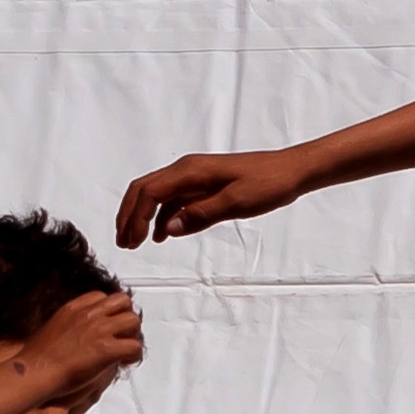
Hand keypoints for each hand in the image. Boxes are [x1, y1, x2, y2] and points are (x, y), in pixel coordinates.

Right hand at [25, 289, 148, 395]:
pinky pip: (135, 346)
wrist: (35, 372)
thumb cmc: (37, 359)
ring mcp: (99, 330)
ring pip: (133, 320)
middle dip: (126, 317)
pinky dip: (134, 355)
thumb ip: (68, 324)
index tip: (108, 323)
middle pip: (122, 301)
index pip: (101, 296)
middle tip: (123, 335)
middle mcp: (88, 315)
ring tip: (125, 350)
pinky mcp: (107, 349)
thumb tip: (77, 333)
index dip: (109, 310)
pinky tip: (124, 363)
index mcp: (72, 308)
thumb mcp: (51, 329)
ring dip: (133, 335)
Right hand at [117, 148, 310, 244]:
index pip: (149, 192)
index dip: (135, 217)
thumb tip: (169, 229)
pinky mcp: (204, 185)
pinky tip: (162, 235)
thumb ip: (202, 214)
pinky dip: (163, 216)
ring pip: (157, 195)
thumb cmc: (268, 184)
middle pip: (144, 190)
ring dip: (143, 217)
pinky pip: (174, 199)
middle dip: (129, 215)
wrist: (291, 171)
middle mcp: (187, 170)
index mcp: (190, 171)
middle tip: (123, 242)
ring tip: (135, 242)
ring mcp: (194, 177)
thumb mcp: (237, 202)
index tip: (132, 241)